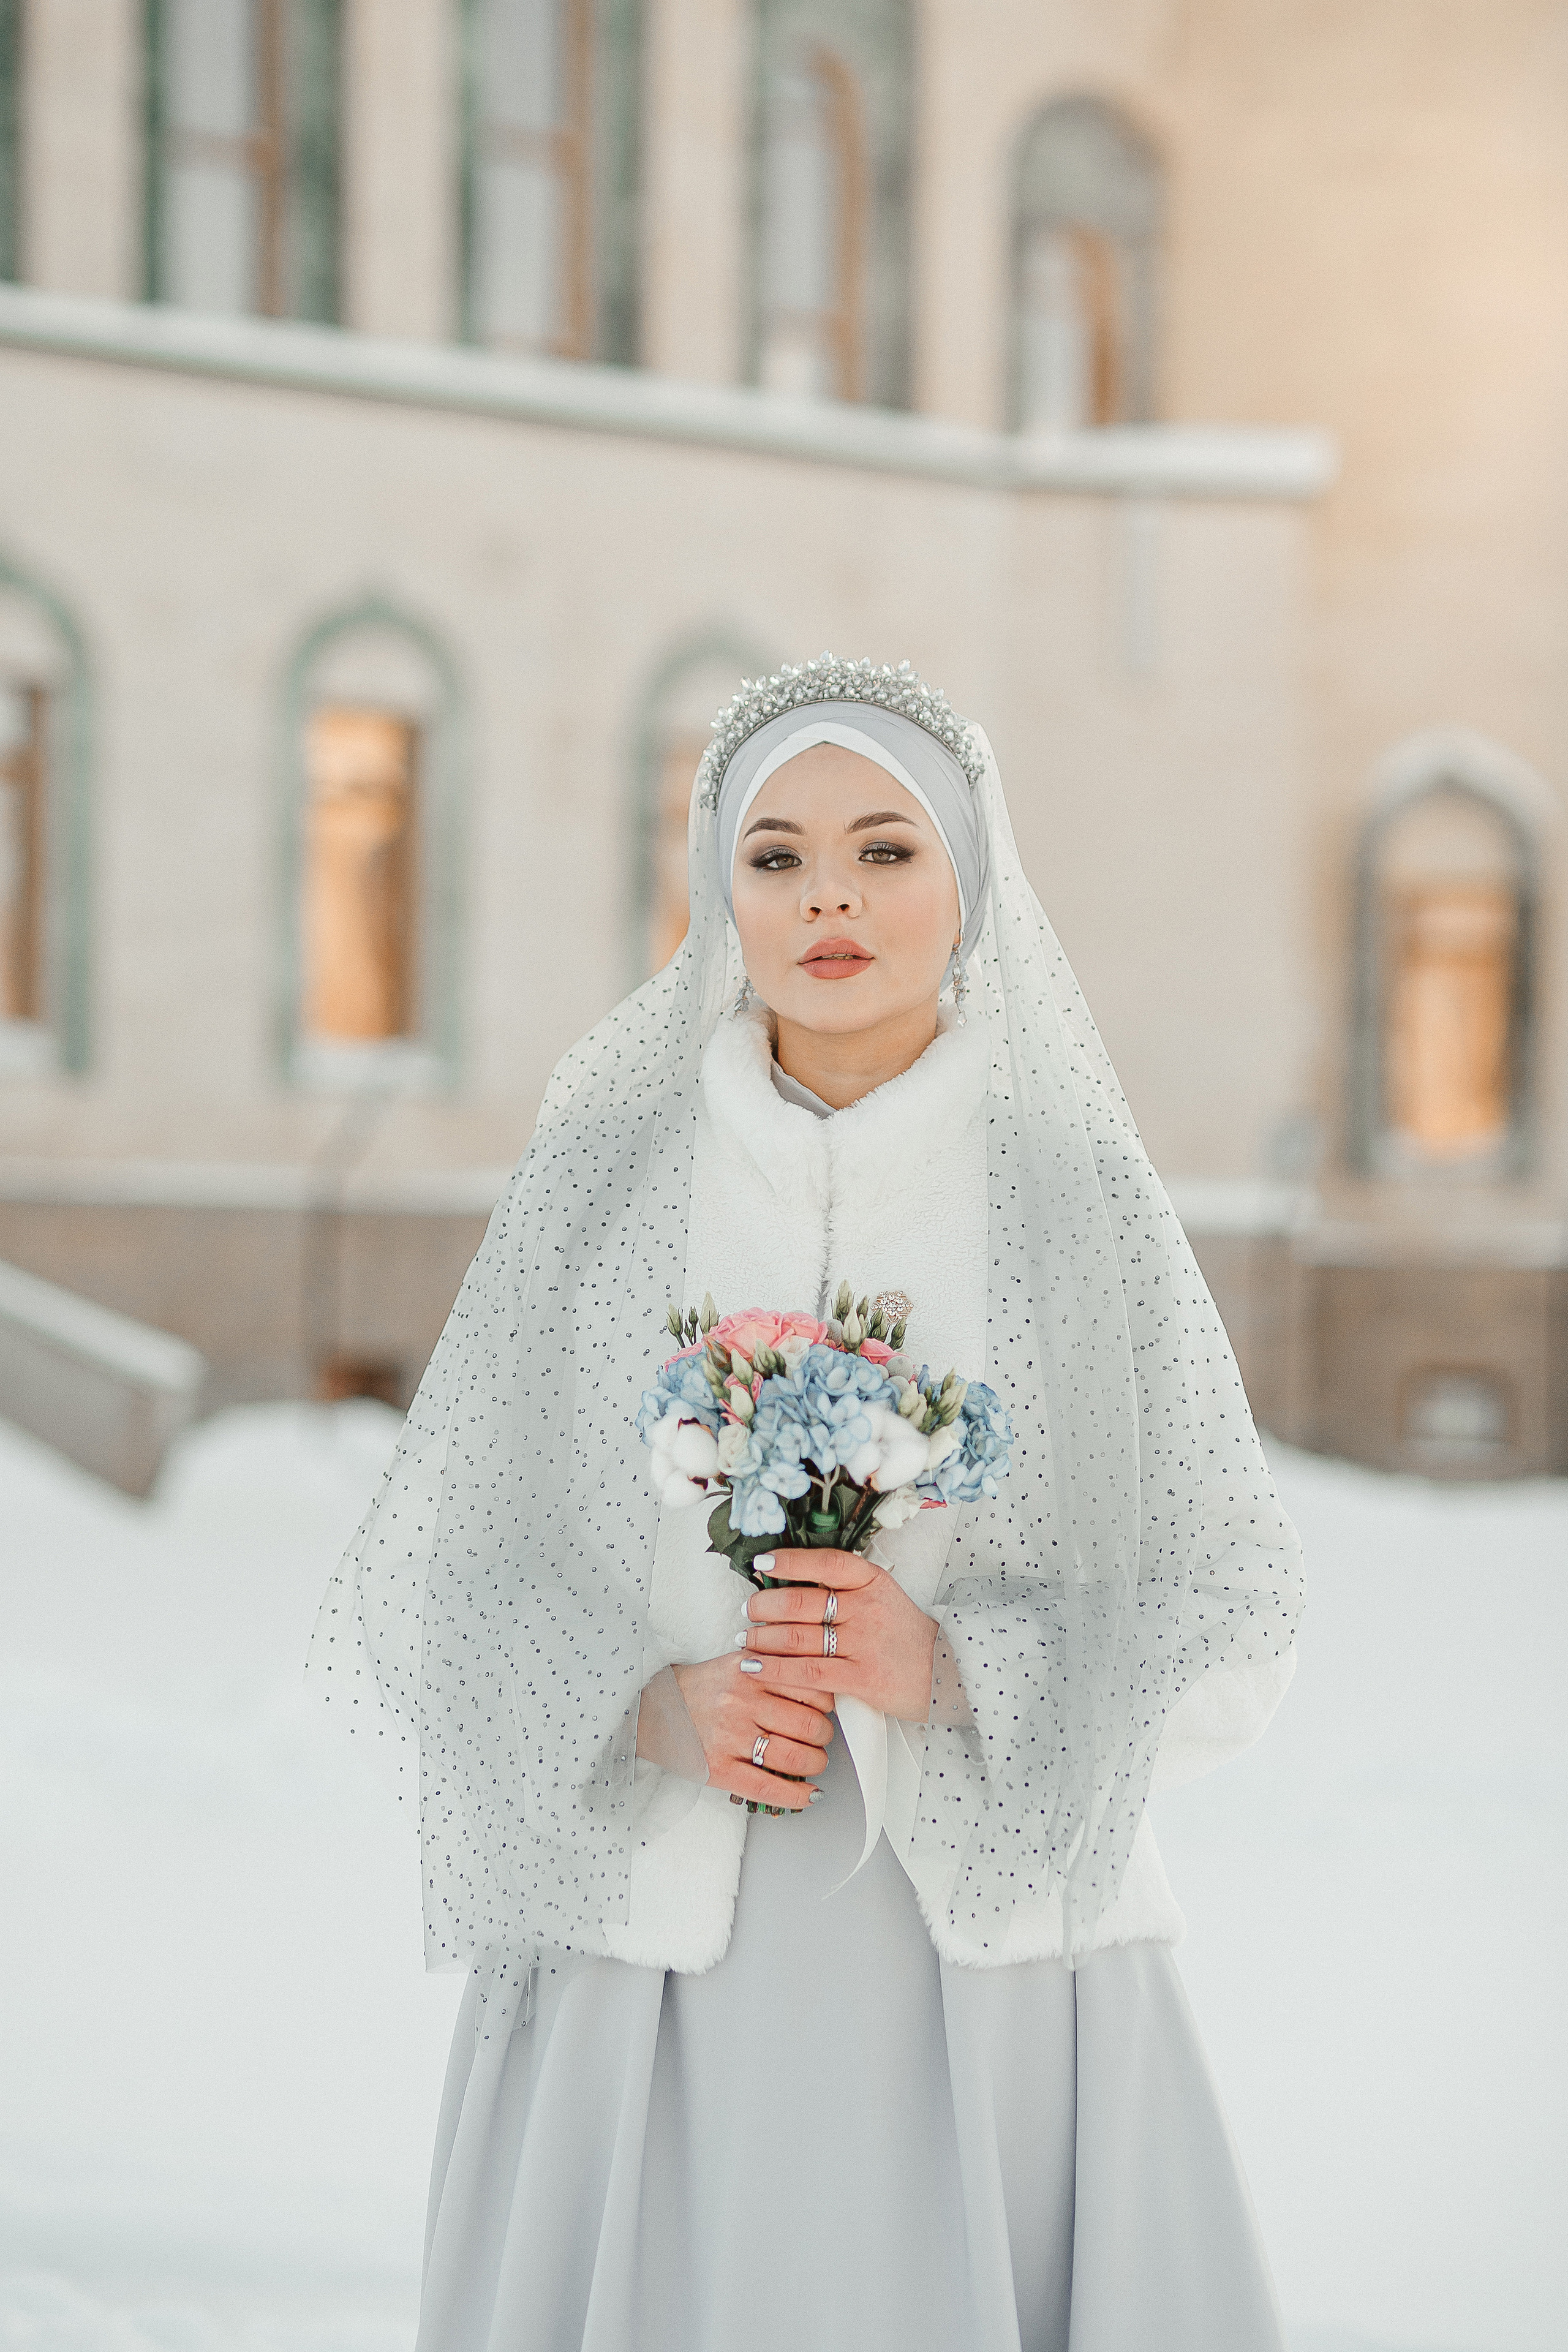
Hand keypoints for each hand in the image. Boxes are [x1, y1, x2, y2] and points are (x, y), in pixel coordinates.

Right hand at [669, 1653, 834, 1809]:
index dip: (827, 1705)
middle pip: (810, 1726)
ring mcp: (731, 1737)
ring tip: (811, 1763)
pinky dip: (797, 1797)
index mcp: (751, 1671)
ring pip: (796, 1758)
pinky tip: (809, 1795)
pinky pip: (769, 1789)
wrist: (651, 1709)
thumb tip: (820, 1685)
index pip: (812, 1689)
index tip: (823, 1711)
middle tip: (818, 1739)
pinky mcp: (719, 1769)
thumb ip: (775, 1668)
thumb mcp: (738, 1663)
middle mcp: (742, 1702)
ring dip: (815, 1765)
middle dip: (823, 1738)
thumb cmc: (700, 1689)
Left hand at [737, 1548, 938, 1720]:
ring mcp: (865, 1644)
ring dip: (763, 1639)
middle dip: (765, 1606)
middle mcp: (868, 1608)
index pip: (826, 1563)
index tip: (762, 1562)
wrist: (946, 1672)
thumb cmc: (906, 1636)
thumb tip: (794, 1582)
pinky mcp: (862, 1678)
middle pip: (802, 1603)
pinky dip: (775, 1670)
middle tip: (748, 1610)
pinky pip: (808, 1673)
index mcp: (873, 1582)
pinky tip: (754, 1668)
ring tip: (745, 1641)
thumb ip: (846, 1589)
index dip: (789, 1560)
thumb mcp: (882, 1598)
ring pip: (799, 1638)